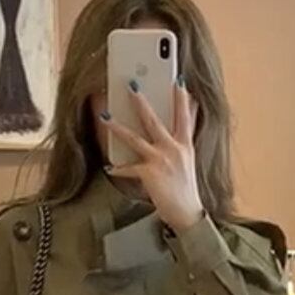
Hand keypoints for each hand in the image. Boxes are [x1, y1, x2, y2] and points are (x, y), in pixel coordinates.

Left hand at [104, 80, 203, 232]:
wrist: (186, 213)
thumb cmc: (185, 188)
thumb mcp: (189, 159)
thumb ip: (186, 136)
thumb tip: (190, 117)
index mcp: (185, 144)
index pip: (185, 116)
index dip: (181, 99)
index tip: (177, 81)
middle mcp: (173, 149)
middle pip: (154, 120)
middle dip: (141, 102)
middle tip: (131, 85)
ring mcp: (161, 161)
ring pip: (135, 139)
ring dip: (118, 127)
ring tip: (105, 116)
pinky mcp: (150, 174)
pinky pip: (130, 169)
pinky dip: (119, 169)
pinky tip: (110, 167)